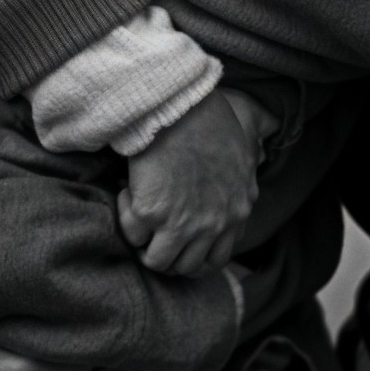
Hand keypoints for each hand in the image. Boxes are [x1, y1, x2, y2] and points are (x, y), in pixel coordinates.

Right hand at [119, 89, 266, 275]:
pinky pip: (133, 234)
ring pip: (158, 261)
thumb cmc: (210, 120)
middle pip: (187, 266)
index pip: (217, 258)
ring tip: (140, 219)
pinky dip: (127, 218)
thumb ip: (241, 185)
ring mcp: (181, 223)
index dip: (195, 254)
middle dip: (169, 254)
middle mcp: (212, 224)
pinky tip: (128, 194)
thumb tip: (237, 195)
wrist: (180, 104)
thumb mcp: (242, 156)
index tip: (181, 241)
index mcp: (237, 211)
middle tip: (154, 233)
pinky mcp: (151, 213)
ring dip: (145, 244)